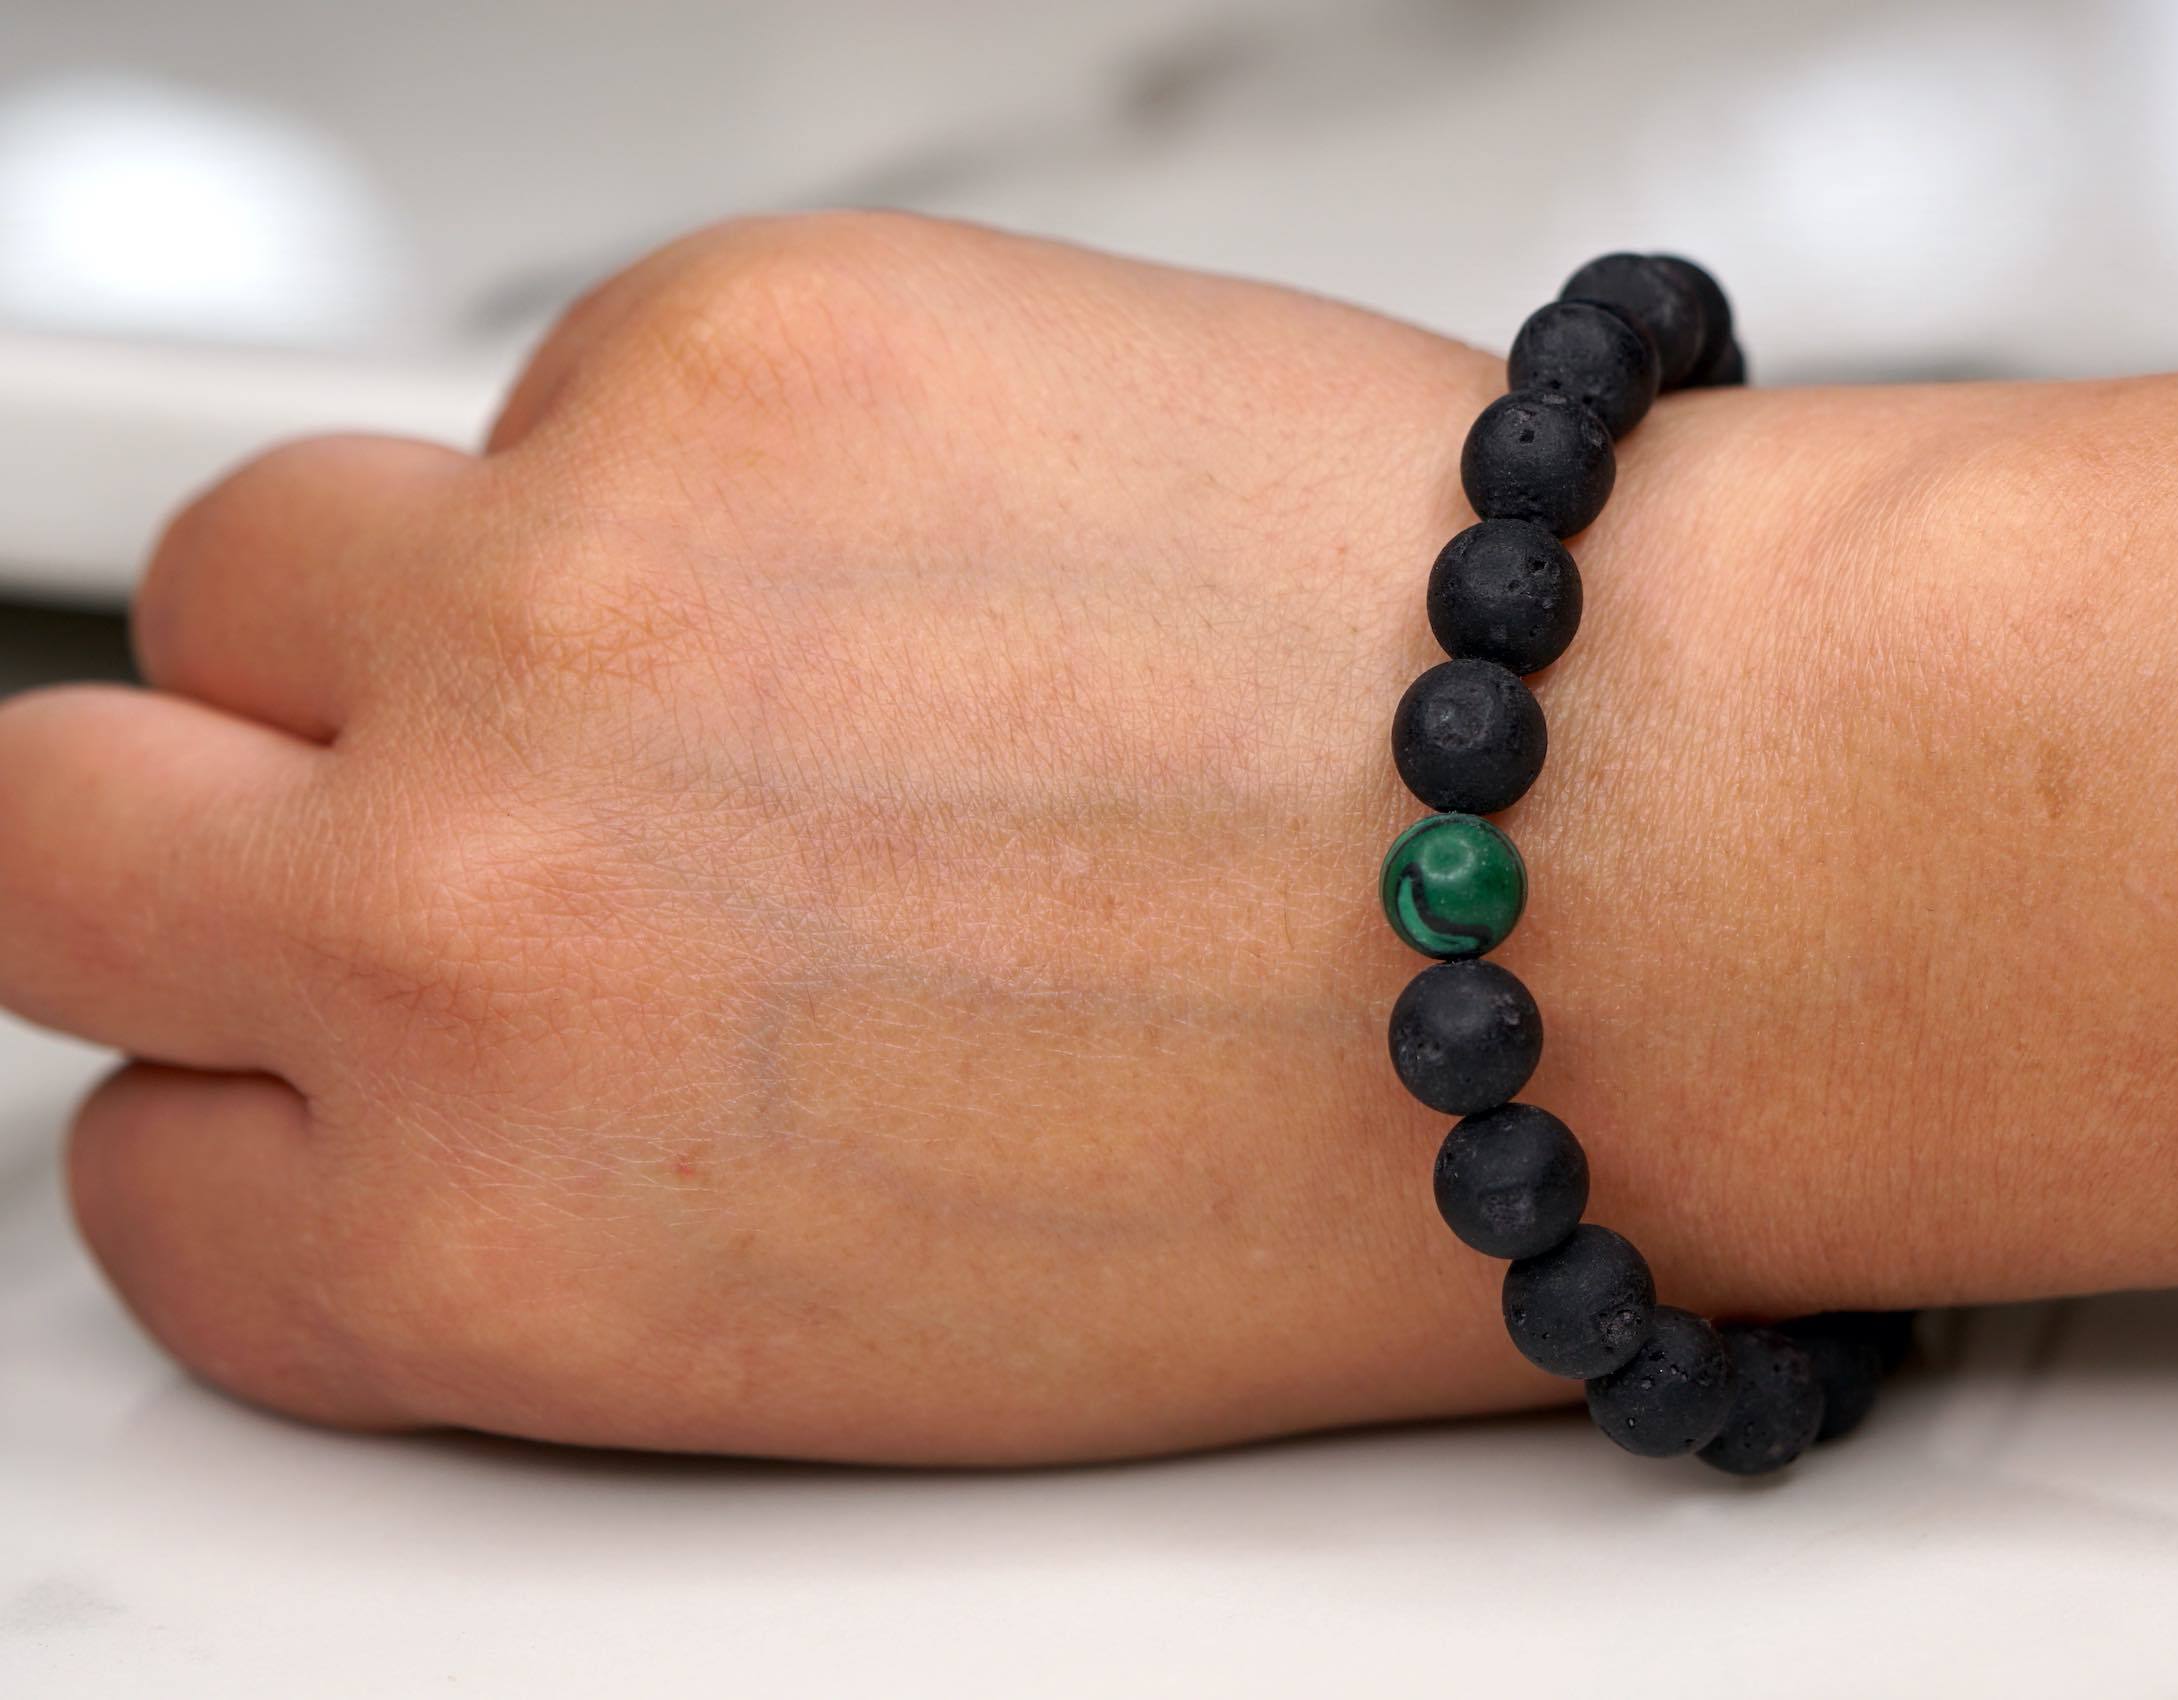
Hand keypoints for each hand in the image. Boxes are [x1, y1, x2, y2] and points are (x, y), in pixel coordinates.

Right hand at [0, 215, 1928, 1461]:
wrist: (1666, 868)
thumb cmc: (1379, 1133)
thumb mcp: (893, 1326)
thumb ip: (591, 1191)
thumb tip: (464, 1052)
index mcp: (502, 1248)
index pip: (147, 1177)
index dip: (265, 1087)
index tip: (356, 1028)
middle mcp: (468, 921)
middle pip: (44, 825)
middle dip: (183, 820)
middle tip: (408, 801)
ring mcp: (577, 597)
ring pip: (273, 555)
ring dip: (430, 604)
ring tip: (734, 662)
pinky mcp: (747, 341)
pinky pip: (581, 378)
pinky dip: (705, 454)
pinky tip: (946, 547)